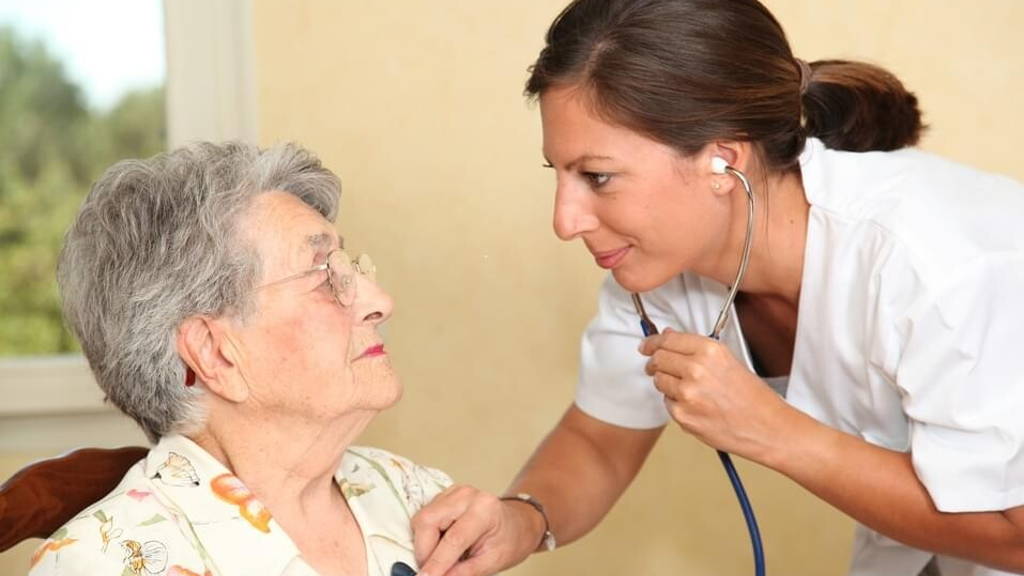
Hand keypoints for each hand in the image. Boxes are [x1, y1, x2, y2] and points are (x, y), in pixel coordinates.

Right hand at [412, 485, 542, 575]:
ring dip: (425, 543)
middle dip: (424, 551)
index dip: (436, 563)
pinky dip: (427, 535)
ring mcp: (454, 492)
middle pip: (428, 521)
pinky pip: (425, 516)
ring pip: (422, 519)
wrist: (517, 525)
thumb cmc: (510, 540)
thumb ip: (464, 572)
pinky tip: (443, 543)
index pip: (453, 539)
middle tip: (433, 570)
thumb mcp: (493, 562)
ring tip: (444, 556)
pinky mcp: (445, 496)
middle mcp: (466, 495)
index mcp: (485, 509)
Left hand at [639, 328, 789, 463]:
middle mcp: (696, 370)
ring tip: (690, 390)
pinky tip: (697, 406)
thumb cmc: (754, 397)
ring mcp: (687, 394)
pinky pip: (668, 404)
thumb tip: (668, 337)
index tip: (646, 345)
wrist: (768, 428)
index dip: (653, 342)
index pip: (667, 340)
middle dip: (655, 362)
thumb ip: (696, 349)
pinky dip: (676, 404)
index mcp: (710, 351)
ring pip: (659, 382)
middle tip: (655, 365)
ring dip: (667, 383)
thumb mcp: (729, 361)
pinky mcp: (683, 416)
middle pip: (658, 359)